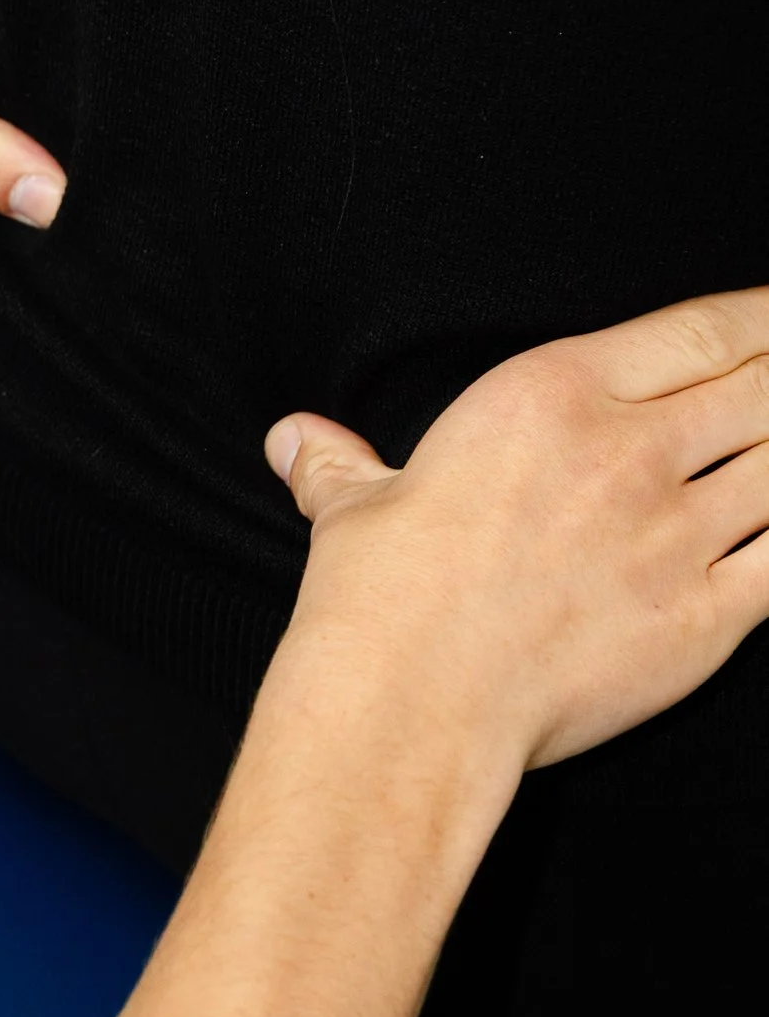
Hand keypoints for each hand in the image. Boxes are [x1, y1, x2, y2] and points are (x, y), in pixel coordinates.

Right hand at [266, 288, 768, 778]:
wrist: (413, 701)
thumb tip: (295, 441)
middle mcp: (628, 451)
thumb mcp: (355, 509)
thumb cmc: (381, 597)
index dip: (761, 315)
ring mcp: (676, 535)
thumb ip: (343, 466)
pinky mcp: (705, 617)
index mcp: (552, 394)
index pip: (699, 330)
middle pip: (763, 388)